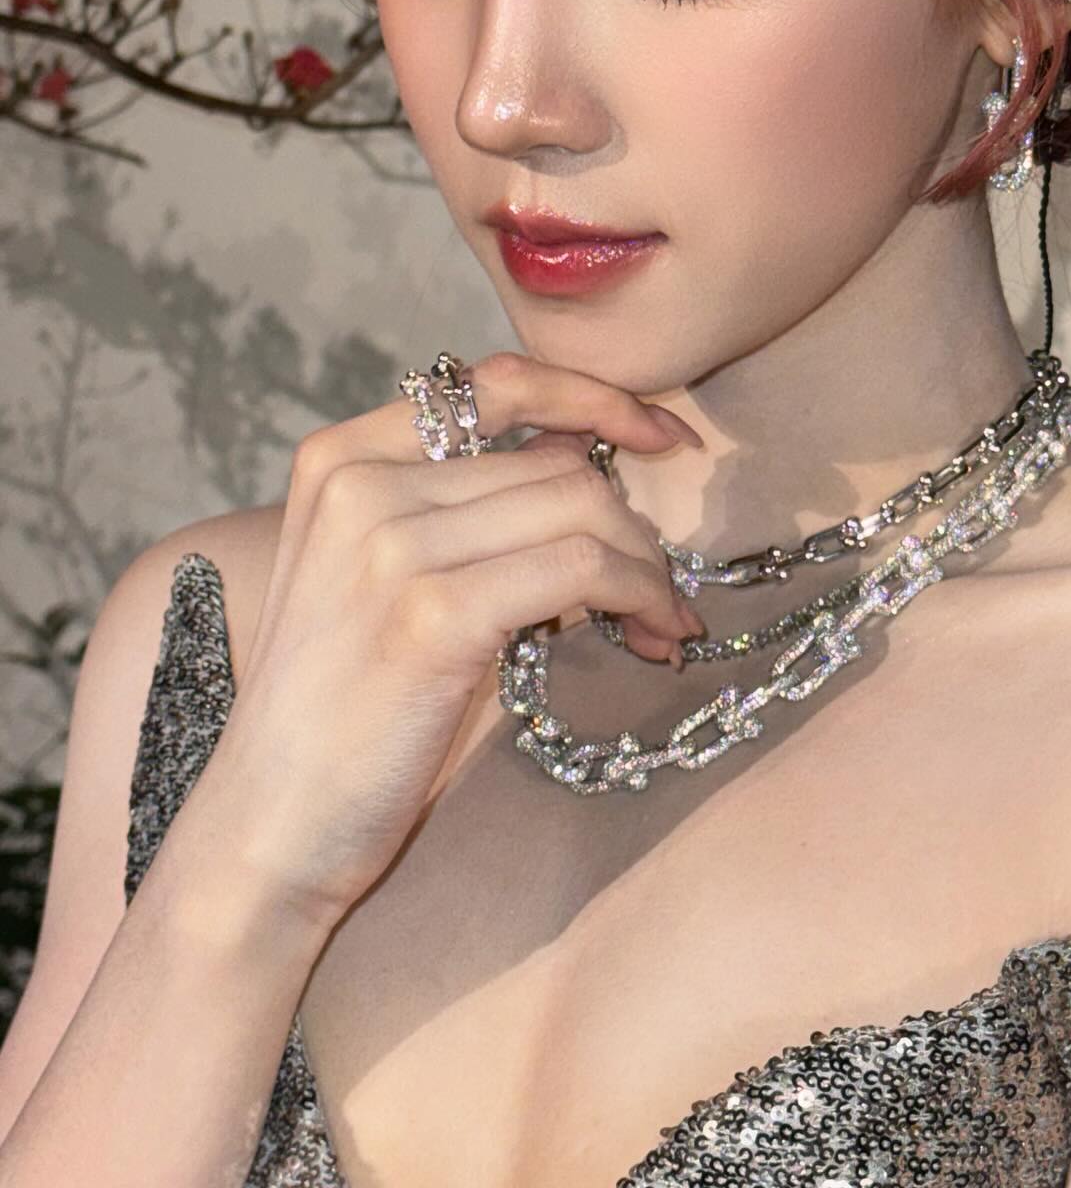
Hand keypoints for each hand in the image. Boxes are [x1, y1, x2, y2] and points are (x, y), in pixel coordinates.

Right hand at [199, 351, 704, 926]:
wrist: (266, 829)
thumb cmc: (338, 714)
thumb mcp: (377, 576)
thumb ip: (461, 507)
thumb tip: (584, 459)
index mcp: (342, 458)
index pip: (496, 382)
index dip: (595, 398)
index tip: (660, 436)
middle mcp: (360, 481)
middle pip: (555, 460)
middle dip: (632, 523)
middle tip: (662, 591)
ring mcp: (391, 543)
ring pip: (582, 506)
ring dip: (647, 566)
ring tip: (660, 622)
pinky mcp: (432, 613)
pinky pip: (582, 568)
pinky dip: (639, 596)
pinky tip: (653, 636)